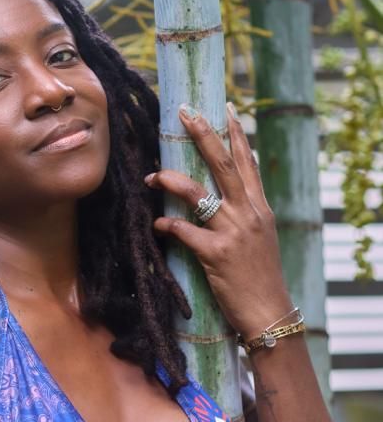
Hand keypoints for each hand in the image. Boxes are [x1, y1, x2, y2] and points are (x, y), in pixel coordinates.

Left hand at [144, 102, 295, 339]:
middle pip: (223, 165)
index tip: (225, 107)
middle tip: (186, 112)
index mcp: (260, 209)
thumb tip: (221, 198)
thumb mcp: (260, 240)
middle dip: (204, 135)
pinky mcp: (216, 255)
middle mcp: (249, 214)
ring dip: (171, 181)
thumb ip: (244, 216)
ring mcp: (233, 233)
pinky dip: (167, 225)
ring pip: (198, 194)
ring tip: (152, 175)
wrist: (269, 314)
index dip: (236, 134)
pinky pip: (185, 231)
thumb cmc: (260, 279)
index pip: (248, 163)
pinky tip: (157, 224)